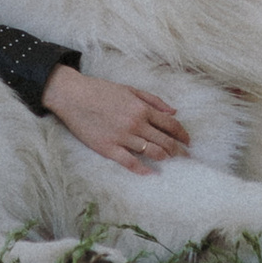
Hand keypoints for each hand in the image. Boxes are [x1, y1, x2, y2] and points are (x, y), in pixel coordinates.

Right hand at [43, 65, 191, 169]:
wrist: (73, 96)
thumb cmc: (101, 90)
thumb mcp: (129, 89)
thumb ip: (153, 100)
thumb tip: (173, 111)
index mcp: (141, 108)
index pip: (170, 125)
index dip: (182, 134)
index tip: (188, 141)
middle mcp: (135, 123)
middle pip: (164, 141)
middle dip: (178, 150)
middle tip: (186, 156)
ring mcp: (122, 137)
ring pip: (151, 152)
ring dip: (164, 158)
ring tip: (170, 161)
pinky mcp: (108, 148)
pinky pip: (130, 162)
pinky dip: (143, 169)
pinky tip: (151, 173)